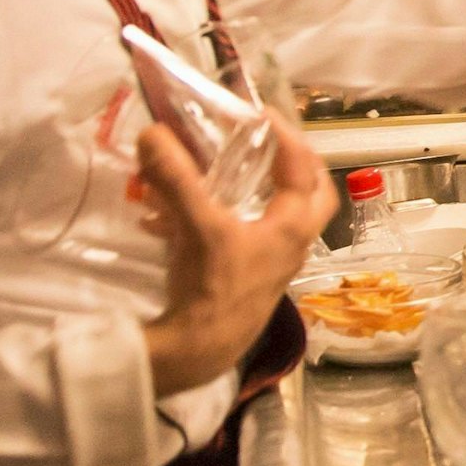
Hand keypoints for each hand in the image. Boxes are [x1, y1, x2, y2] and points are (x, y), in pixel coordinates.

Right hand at [136, 114, 334, 395]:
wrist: (200, 352)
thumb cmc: (213, 287)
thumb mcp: (196, 226)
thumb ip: (176, 179)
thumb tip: (155, 132)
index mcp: (293, 224)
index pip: (303, 167)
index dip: (285, 135)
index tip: (262, 113)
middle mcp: (292, 243)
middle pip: (310, 194)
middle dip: (293, 165)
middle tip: (267, 144)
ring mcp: (272, 264)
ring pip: (277, 216)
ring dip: (255, 192)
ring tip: (224, 172)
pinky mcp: (248, 280)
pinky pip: (242, 238)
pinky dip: (217, 220)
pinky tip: (174, 219)